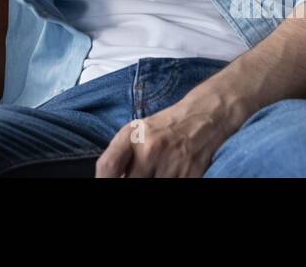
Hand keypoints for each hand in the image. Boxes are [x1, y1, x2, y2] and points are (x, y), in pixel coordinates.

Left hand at [95, 83, 248, 177]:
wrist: (202, 117)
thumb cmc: (164, 126)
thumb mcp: (135, 131)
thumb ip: (119, 154)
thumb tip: (107, 178)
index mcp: (132, 136)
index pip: (108, 166)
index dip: (103, 180)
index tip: (106, 184)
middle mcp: (150, 150)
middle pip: (129, 183)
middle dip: (129, 183)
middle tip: (136, 176)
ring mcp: (170, 164)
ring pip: (152, 188)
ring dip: (151, 184)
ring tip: (153, 173)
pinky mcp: (189, 176)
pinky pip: (172, 189)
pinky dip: (167, 186)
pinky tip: (167, 176)